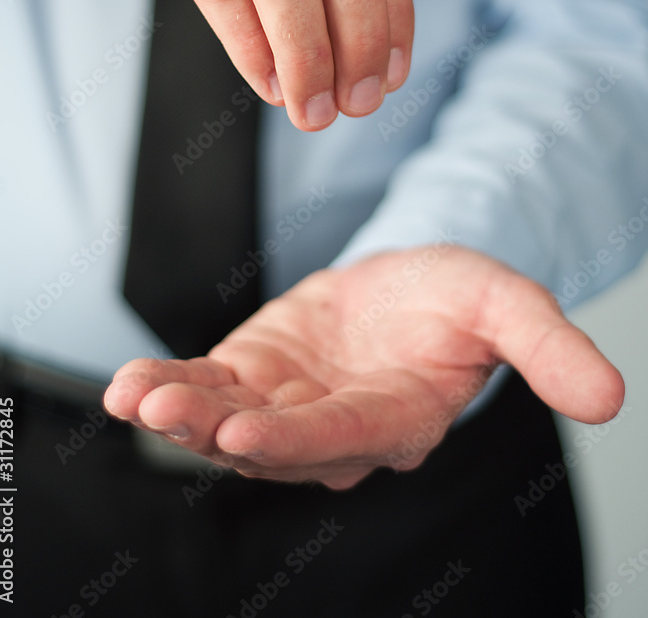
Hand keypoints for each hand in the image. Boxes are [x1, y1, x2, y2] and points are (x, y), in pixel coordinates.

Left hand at [104, 246, 623, 488]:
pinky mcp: (253, 375)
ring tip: (133, 391)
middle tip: (165, 410)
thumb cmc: (459, 298)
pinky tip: (127, 380)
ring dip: (179, 412)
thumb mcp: (508, 304)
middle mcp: (334, 428)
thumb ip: (548, 349)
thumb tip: (610, 398)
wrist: (412, 284)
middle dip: (217, 432)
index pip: (346, 438)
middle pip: (272, 443)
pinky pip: (206, 388)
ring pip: (227, 423)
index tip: (247, 436)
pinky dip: (169, 385)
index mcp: (396, 418)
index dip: (299, 441)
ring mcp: (287, 405)